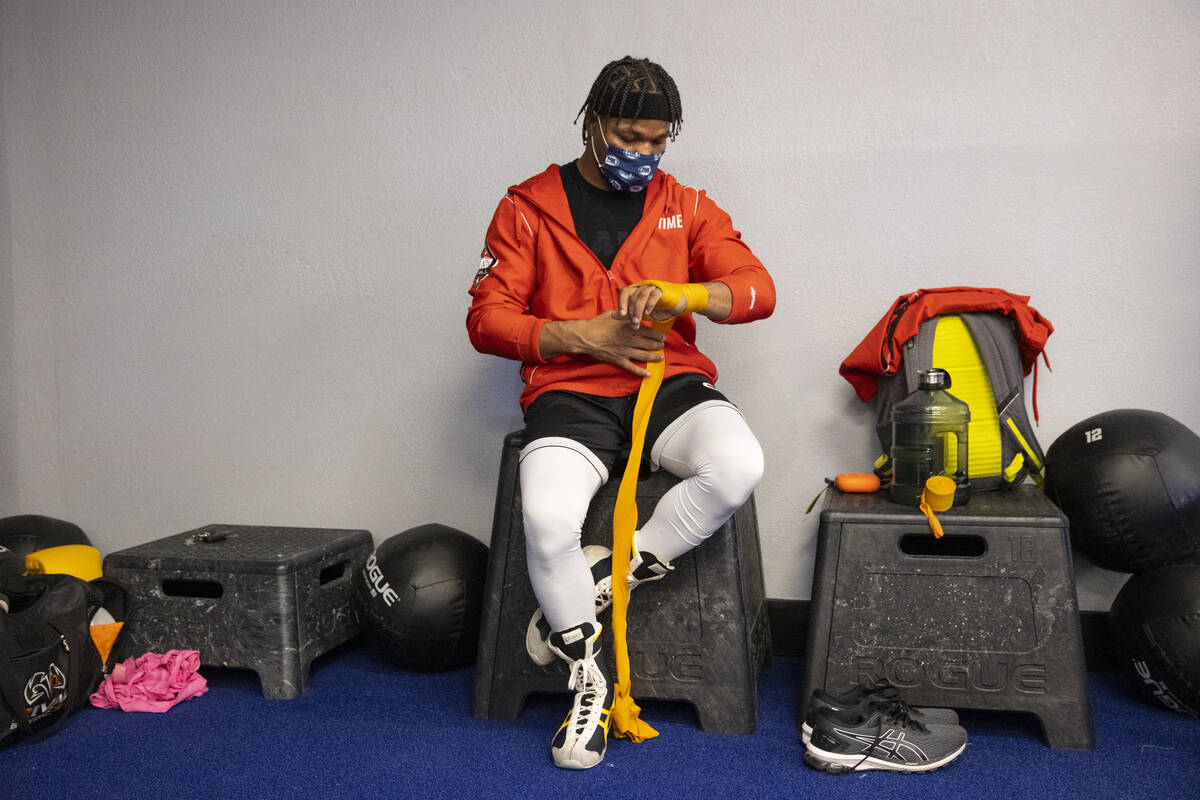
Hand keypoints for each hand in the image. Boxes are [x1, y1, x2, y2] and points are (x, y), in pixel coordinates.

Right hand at [540, 312, 666, 377]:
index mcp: (629, 327)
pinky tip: (648, 374)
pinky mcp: (619, 360)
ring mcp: (624, 351)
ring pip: (644, 355)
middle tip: (662, 346)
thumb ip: (624, 314)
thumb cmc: (597, 324)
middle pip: (649, 343)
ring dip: (654, 357)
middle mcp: (629, 339)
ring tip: (660, 357)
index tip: (662, 336)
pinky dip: (641, 372)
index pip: (648, 331)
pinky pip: (632, 368)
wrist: (586, 337)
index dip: (657, 334)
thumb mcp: (612, 314)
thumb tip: (631, 310)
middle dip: (658, 345)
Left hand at [616, 283, 685, 328]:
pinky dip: (650, 304)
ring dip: (639, 310)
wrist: (676, 305)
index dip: (621, 302)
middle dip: (632, 312)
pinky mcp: (662, 290)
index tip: (622, 314)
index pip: (624, 292)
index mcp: (636, 290)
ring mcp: (652, 287)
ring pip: (642, 296)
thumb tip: (613, 316)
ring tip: (638, 320)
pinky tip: (648, 313)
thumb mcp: (641, 313)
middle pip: (633, 297)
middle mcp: (642, 287)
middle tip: (633, 324)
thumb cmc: (658, 308)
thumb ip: (629, 314)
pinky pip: (654, 295)